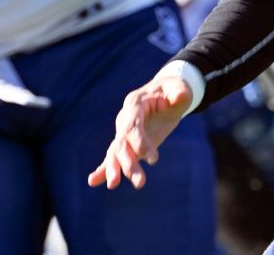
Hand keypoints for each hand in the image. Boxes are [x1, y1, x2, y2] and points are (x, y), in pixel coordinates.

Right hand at [87, 75, 192, 189]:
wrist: (164, 94)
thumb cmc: (172, 91)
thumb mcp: (179, 89)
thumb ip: (180, 93)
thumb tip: (180, 97)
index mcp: (135, 104)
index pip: (133, 126)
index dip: (140, 142)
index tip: (154, 159)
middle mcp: (124, 118)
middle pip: (122, 142)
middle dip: (128, 162)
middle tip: (140, 182)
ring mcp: (123, 131)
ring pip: (116, 152)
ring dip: (115, 169)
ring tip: (113, 185)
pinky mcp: (126, 143)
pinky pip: (112, 156)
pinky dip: (103, 169)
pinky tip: (93, 181)